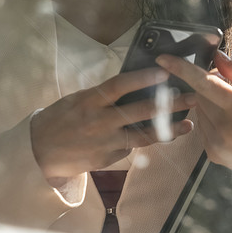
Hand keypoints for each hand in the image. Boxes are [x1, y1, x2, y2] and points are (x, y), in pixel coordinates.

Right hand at [30, 68, 194, 181]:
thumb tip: (131, 87)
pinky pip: (130, 147)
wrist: (41, 151)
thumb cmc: (59, 119)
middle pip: (139, 111)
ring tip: (187, 124)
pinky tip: (160, 136)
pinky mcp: (107, 159)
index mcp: (89, 101)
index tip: (163, 73)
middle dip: (168, 104)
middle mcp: (98, 121)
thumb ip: (102, 96)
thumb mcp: (77, 101)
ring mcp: (104, 142)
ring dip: (167, 129)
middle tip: (190, 98)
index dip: (142, 79)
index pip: (119, 85)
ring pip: (142, 135)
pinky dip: (144, 141)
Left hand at [156, 50, 231, 208]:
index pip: (203, 83)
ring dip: (209, 105)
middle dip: (208, 88)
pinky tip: (230, 127)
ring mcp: (216, 142)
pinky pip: (201, 126)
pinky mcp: (211, 152)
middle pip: (199, 94)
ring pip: (199, 110)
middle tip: (228, 90)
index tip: (164, 59)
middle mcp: (225, 127)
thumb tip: (217, 57)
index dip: (180, 69)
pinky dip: (210, 121)